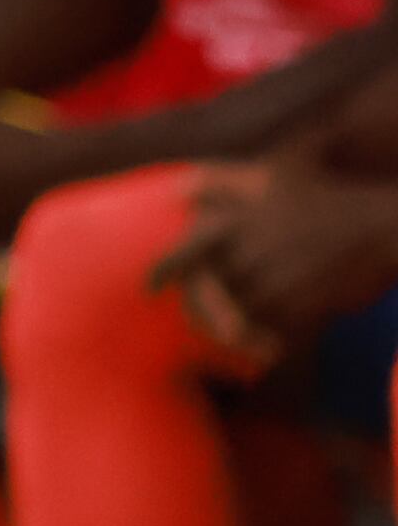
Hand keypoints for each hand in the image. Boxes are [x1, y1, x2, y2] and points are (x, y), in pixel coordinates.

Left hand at [167, 159, 397, 359]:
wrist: (382, 227)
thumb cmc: (328, 199)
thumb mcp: (275, 175)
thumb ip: (224, 180)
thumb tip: (178, 187)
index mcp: (237, 220)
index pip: (187, 251)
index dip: (164, 271)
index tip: (151, 288)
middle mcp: (250, 250)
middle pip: (205, 292)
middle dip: (200, 310)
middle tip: (201, 322)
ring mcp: (277, 278)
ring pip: (235, 316)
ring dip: (231, 332)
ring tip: (235, 340)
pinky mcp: (305, 304)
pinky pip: (271, 331)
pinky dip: (264, 343)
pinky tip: (268, 350)